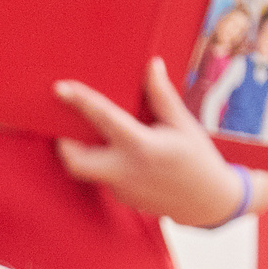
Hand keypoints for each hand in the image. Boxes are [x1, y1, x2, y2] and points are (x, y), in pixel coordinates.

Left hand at [53, 58, 267, 223]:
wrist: (207, 203)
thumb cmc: (197, 158)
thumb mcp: (183, 125)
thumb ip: (162, 97)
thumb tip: (152, 65)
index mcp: (142, 147)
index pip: (104, 119)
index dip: (81, 101)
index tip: (60, 88)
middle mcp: (125, 171)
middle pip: (75, 162)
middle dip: (64, 144)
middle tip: (66, 126)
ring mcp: (120, 189)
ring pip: (88, 170)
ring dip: (86, 152)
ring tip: (97, 134)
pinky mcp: (121, 197)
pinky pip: (105, 177)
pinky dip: (106, 162)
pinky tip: (122, 153)